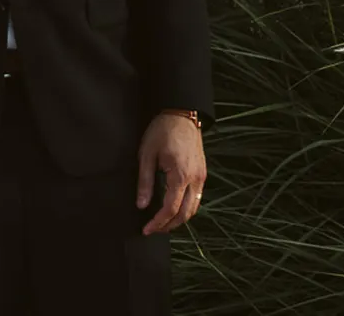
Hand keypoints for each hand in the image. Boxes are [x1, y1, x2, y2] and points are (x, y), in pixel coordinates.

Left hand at [136, 111, 206, 233]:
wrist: (182, 113)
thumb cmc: (162, 130)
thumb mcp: (147, 154)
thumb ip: (144, 181)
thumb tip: (141, 205)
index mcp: (181, 175)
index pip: (170, 209)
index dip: (158, 222)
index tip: (146, 229)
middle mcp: (195, 179)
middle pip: (185, 214)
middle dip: (169, 226)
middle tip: (153, 229)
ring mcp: (201, 177)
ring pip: (194, 208)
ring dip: (179, 219)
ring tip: (163, 222)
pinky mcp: (202, 173)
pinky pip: (197, 198)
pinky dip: (187, 208)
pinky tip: (175, 208)